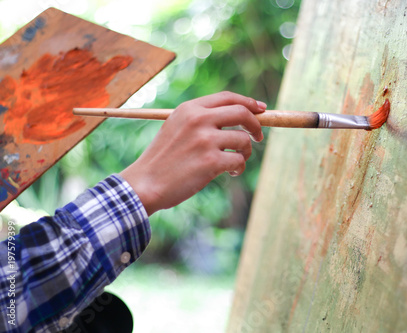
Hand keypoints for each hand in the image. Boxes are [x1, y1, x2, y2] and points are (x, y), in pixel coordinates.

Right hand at [120, 91, 265, 214]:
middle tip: (258, 137)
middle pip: (242, 113)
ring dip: (245, 153)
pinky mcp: (212, 161)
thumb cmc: (163, 159)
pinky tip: (229, 173)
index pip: (227, 97)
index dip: (248, 102)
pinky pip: (239, 160)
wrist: (145, 184)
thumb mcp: (176, 127)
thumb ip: (201, 119)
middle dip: (256, 125)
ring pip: (243, 140)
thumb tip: (238, 115)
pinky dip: (238, 168)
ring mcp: (206, 140)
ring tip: (235, 162)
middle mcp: (198, 120)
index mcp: (189, 109)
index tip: (261, 109)